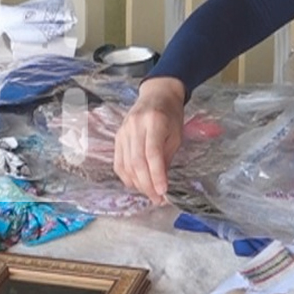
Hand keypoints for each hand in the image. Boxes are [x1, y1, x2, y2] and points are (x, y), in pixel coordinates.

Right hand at [113, 76, 185, 204]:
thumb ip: (166, 157)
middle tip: (157, 199)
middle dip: (147, 184)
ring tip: (150, 194)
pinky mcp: (117, 137)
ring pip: (126, 164)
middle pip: (137, 161)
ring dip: (138, 184)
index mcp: (154, 121)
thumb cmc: (170, 114)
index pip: (153, 153)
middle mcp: (135, 125)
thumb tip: (161, 183)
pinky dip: (126, 177)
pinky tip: (136, 184)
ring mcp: (123, 131)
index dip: (157, 175)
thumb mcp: (176, 134)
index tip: (163, 191)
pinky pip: (118, 162)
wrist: (156, 95)